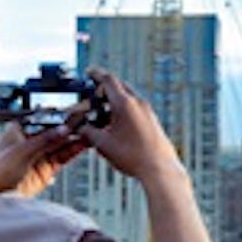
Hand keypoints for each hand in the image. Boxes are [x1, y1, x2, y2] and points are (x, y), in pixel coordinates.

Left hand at [0, 122, 87, 196]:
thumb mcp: (21, 151)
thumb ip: (44, 140)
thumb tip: (63, 130)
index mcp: (18, 130)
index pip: (42, 118)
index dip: (57, 114)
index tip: (72, 110)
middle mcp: (30, 142)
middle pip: (53, 130)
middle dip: (69, 124)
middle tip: (86, 118)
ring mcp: (39, 156)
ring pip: (61, 143)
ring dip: (75, 136)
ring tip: (89, 129)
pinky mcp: (47, 169)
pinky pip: (63, 157)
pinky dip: (74, 150)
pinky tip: (84, 143)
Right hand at [79, 68, 182, 183]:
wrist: (159, 169)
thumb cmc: (134, 156)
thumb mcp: (103, 144)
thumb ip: (88, 132)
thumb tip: (81, 129)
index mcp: (125, 103)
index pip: (108, 80)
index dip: (96, 74)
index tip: (89, 72)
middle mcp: (138, 103)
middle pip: (119, 87)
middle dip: (104, 89)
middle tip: (93, 96)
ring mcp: (148, 111)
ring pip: (128, 98)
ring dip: (114, 101)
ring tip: (102, 114)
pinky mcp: (152, 121)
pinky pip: (135, 108)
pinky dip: (123, 110)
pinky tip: (117, 125)